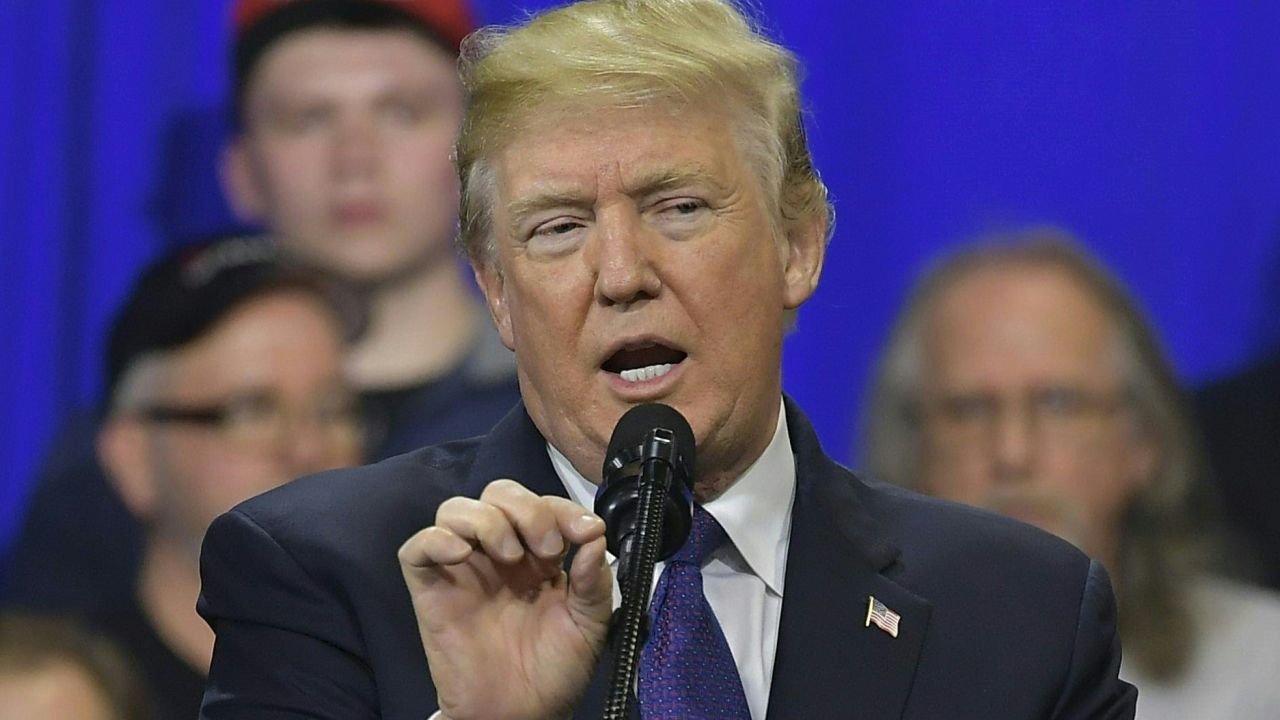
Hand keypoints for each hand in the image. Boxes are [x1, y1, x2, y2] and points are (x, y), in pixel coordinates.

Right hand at [398, 479, 611, 719]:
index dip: (563, 509)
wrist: (521, 714)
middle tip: (546, 548)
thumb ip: (594, 581)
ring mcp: (463, 568)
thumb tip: (595, 539)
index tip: (586, 532)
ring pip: (456, 509)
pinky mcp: (432, 590)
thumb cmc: (555, 670)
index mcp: (538, 554)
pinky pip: (418, 547)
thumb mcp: (590, 624)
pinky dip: (438, 539)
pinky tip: (463, 556)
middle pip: (498, 493)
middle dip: (526, 508)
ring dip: (487, 520)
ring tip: (509, 555)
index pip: (542, 504)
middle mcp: (499, 553)